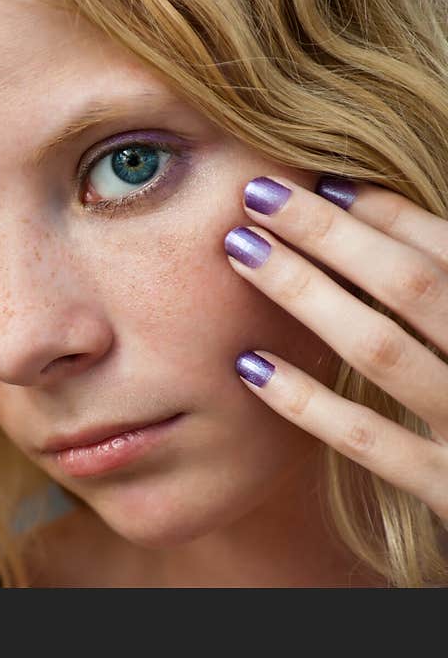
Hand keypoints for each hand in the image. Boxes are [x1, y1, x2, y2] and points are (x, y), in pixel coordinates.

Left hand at [223, 174, 447, 521]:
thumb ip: (439, 294)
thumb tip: (371, 222)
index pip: (444, 251)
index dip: (382, 210)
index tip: (316, 180)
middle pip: (411, 284)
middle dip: (328, 233)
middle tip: (257, 193)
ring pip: (380, 350)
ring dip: (304, 293)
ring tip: (241, 251)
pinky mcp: (447, 489)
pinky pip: (366, 439)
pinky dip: (305, 400)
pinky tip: (249, 364)